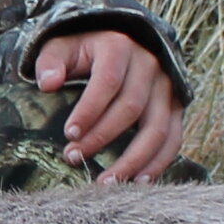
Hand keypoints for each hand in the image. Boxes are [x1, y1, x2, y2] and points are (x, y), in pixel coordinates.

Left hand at [34, 28, 183, 182]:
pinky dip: (158, 163)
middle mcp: (149, 65)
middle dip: (101, 137)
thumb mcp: (60, 47)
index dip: (90, 109)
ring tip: (108, 183)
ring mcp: (167, 87)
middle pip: (131, 107)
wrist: (119, 40)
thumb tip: (48, 84)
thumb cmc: (83, 50)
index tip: (69, 134)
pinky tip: (137, 182)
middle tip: (73, 158)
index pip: (108, 80)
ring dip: (133, 160)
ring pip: (157, 128)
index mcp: (120, 47)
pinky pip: (173, 139)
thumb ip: (50, 63)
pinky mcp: (175, 106)